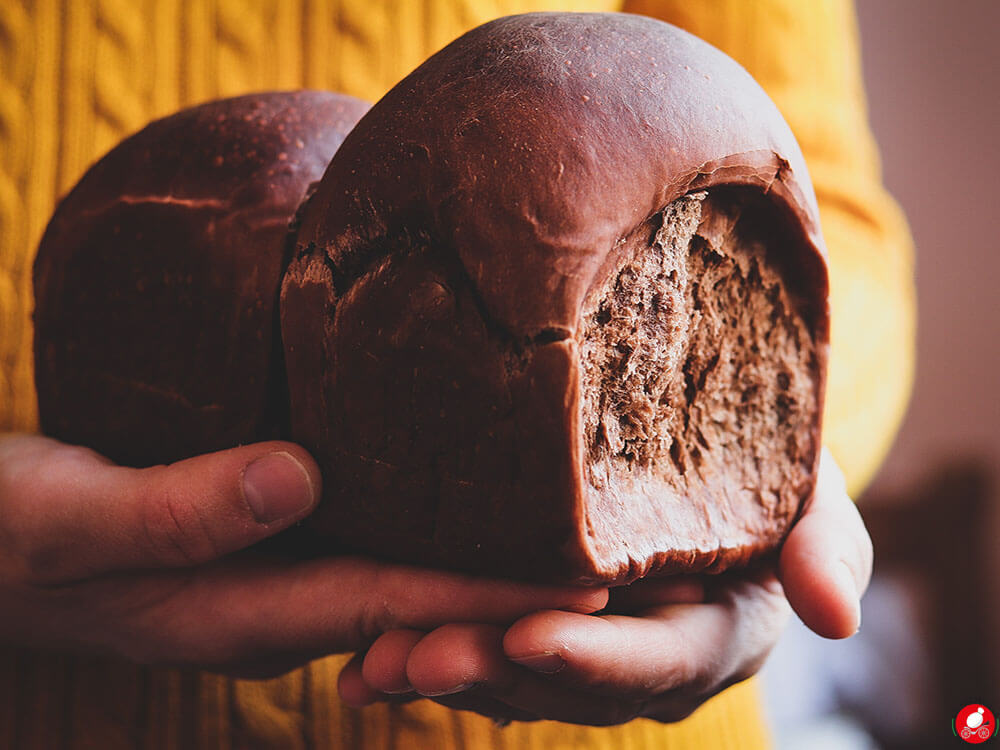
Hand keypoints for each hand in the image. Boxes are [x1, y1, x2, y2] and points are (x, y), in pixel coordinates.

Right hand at [0, 434, 607, 678]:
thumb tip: (300, 479)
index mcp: (239, 610)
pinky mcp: (256, 541)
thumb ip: (178, 507)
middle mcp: (272, 603)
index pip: (396, 600)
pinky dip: (422, 519)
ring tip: (568, 520)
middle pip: (418, 595)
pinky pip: (360, 537)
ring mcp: (266, 577)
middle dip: (512, 587)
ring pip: (397, 568)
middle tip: (616, 555)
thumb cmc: (6, 534)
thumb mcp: (68, 516)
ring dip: (479, 555)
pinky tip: (460, 484)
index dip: (493, 594)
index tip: (590, 583)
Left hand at [340, 449, 871, 723]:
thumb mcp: (810, 492)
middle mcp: (646, 663)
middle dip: (495, 672)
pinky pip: (481, 652)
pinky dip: (424, 657)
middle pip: (569, 682)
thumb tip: (834, 619)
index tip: (531, 637)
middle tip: (418, 655)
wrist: (714, 453)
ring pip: (513, 679)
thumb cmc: (767, 466)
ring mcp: (587, 651)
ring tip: (371, 661)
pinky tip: (358, 662)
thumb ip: (826, 546)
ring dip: (445, 671)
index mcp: (717, 638)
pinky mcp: (536, 627)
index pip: (661, 663)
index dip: (598, 658)